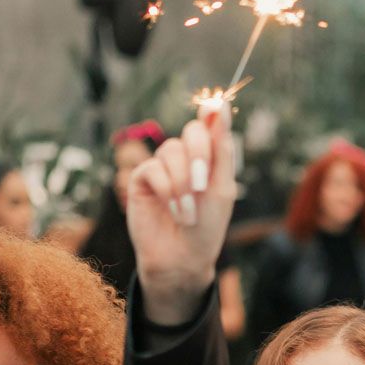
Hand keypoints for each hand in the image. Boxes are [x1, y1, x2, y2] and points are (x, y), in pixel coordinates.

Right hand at [125, 113, 235, 324]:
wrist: (182, 258)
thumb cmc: (206, 227)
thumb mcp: (222, 188)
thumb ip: (221, 150)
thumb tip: (219, 109)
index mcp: (210, 159)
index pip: (212, 126)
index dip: (213, 114)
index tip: (214, 106)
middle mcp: (187, 158)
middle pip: (192, 132)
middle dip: (200, 155)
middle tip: (203, 185)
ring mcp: (163, 167)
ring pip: (171, 151)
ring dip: (183, 183)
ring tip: (187, 213)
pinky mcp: (142, 179)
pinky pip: (153, 168)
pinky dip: (166, 188)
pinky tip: (172, 209)